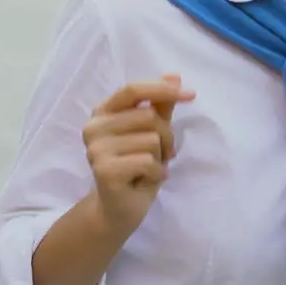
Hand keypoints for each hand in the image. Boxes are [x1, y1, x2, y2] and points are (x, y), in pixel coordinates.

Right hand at [82, 75, 194, 234]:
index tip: (191, 94)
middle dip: (165, 136)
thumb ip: (160, 105)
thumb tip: (174, 75)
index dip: (162, 89)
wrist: (120, 209)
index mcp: (102, 112)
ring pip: (151, 139)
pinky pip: (148, 161)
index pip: (133, 90)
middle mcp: (93, 127)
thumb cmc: (137, 167)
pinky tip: (143, 180)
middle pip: (148, 116)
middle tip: (159, 154)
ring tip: (148, 168)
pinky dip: (155, 173)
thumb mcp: (152, 132)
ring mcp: (96, 149)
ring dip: (159, 156)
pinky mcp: (104, 170)